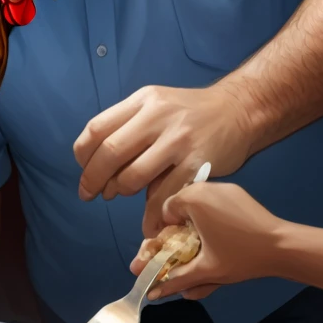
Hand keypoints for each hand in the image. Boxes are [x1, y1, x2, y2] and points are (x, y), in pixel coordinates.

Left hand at [73, 83, 253, 233]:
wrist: (239, 109)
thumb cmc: (190, 113)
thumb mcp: (156, 106)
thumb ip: (129, 128)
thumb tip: (98, 168)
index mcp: (142, 100)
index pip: (97, 128)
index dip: (83, 156)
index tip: (84, 171)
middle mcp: (157, 116)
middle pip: (110, 152)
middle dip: (93, 179)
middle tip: (90, 194)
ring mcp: (178, 139)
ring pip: (133, 176)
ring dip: (120, 192)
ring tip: (121, 195)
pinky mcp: (198, 163)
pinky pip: (164, 195)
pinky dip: (151, 214)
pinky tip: (148, 222)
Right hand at [131, 183, 282, 300]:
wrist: (281, 246)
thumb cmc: (240, 256)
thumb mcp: (206, 271)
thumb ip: (176, 279)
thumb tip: (153, 294)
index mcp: (193, 199)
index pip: (165, 211)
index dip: (166, 232)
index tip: (176, 250)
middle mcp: (205, 186)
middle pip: (180, 204)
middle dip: (181, 226)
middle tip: (192, 248)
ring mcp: (223, 186)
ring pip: (197, 200)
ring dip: (196, 219)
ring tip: (208, 241)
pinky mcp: (237, 191)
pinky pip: (213, 199)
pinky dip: (211, 213)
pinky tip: (223, 232)